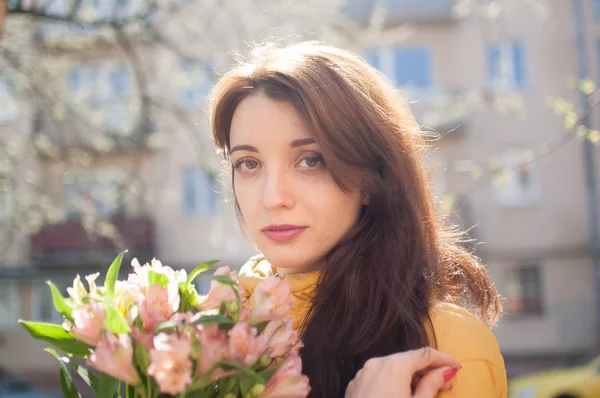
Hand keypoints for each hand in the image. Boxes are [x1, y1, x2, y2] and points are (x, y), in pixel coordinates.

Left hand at [345, 347, 460, 397]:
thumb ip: (432, 385)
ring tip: (426, 391)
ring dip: (410, 376)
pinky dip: (393, 382)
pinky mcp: (355, 386)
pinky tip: (402, 396)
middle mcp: (376, 363)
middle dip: (428, 370)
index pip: (425, 354)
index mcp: (394, 365)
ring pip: (392, 368)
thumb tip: (445, 371)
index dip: (443, 359)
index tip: (456, 367)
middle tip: (446, 384)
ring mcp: (362, 374)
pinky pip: (378, 377)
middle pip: (407, 360)